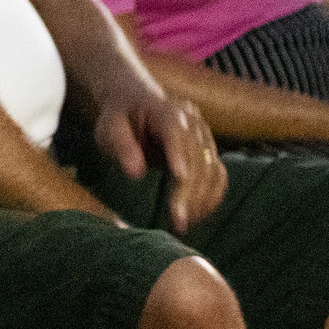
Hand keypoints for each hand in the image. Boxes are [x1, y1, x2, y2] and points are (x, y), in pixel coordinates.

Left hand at [95, 92, 225, 232]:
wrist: (137, 102)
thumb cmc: (120, 117)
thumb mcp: (109, 127)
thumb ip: (121, 146)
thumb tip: (136, 172)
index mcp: (166, 111)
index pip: (176, 132)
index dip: (180, 155)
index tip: (180, 178)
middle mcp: (193, 123)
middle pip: (197, 159)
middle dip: (189, 192)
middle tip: (177, 222)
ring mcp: (205, 138)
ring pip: (212, 171)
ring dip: (201, 201)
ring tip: (181, 226)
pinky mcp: (210, 153)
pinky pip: (218, 177)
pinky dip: (210, 199)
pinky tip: (194, 217)